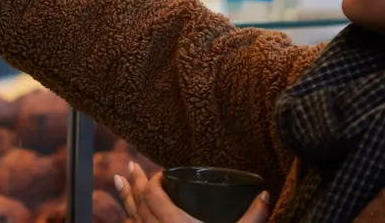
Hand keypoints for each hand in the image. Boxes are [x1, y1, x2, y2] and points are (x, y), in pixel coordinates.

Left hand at [114, 163, 269, 222]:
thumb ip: (253, 217)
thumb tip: (265, 194)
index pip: (154, 195)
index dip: (152, 180)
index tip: (159, 173)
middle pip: (139, 203)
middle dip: (134, 183)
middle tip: (130, 167)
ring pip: (133, 218)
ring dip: (127, 199)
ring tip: (119, 181)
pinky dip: (130, 221)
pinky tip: (129, 216)